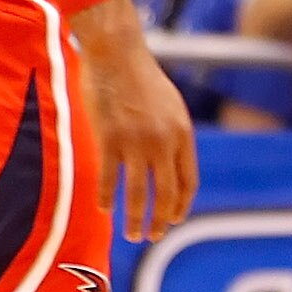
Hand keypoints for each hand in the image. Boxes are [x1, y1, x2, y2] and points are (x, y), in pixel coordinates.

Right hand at [72, 0, 199, 242]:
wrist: (117, 54)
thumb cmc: (142, 79)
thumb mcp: (170, 107)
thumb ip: (173, 136)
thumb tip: (172, 165)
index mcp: (182, 134)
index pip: (188, 181)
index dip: (181, 205)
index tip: (173, 220)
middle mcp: (163, 142)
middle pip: (165, 193)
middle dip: (159, 220)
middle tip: (151, 237)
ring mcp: (136, 142)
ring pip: (138, 193)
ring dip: (134, 219)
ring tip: (131, 235)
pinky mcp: (109, 139)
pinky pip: (108, 178)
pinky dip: (106, 197)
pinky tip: (103, 209)